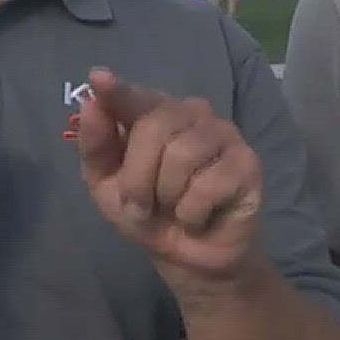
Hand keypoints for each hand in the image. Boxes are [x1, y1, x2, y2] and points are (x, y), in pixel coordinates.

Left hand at [74, 68, 262, 286]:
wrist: (191, 261)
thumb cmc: (150, 214)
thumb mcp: (108, 186)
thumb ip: (97, 145)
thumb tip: (91, 102)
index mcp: (157, 112)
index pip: (135, 96)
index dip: (118, 91)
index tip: (99, 79)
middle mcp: (193, 113)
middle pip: (154, 127)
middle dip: (137, 179)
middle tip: (142, 206)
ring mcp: (225, 135)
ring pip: (181, 155)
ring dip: (165, 197)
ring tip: (173, 210)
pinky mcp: (248, 164)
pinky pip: (206, 185)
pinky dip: (191, 212)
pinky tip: (198, 217)